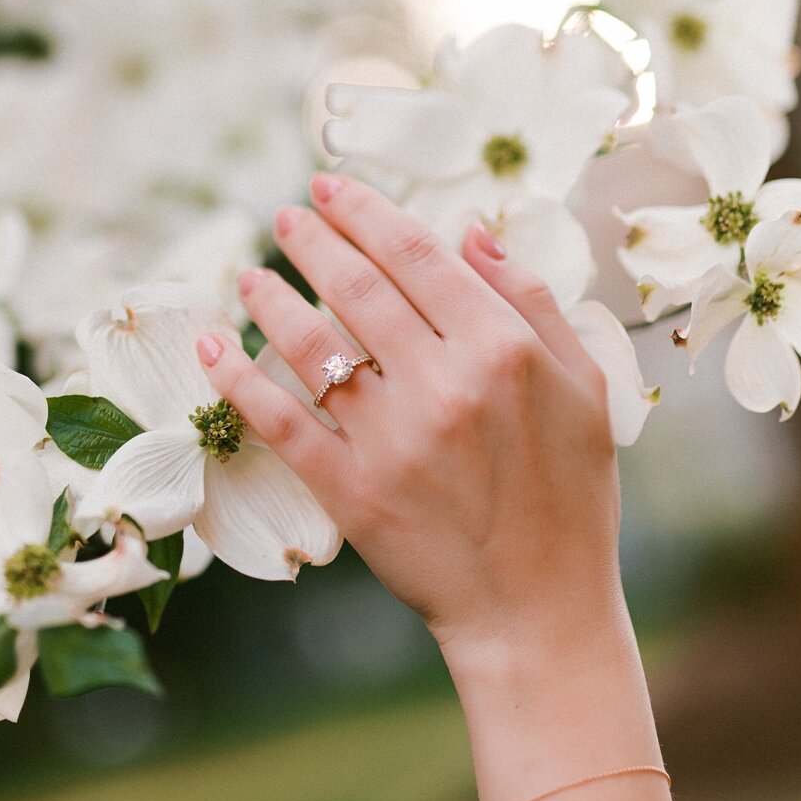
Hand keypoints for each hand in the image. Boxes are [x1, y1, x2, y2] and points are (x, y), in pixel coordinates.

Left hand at [196, 172, 623, 662]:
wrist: (538, 611)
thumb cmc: (569, 496)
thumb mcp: (584, 386)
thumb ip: (532, 301)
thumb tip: (471, 230)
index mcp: (503, 351)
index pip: (417, 256)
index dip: (366, 213)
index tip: (330, 189)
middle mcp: (444, 384)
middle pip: (358, 288)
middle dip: (314, 241)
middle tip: (286, 215)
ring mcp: (392, 438)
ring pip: (313, 345)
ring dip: (271, 300)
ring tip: (249, 272)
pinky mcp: (352, 490)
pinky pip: (282, 422)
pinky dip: (241, 381)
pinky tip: (216, 348)